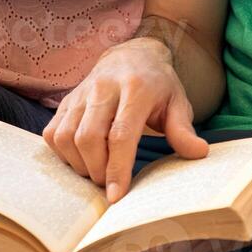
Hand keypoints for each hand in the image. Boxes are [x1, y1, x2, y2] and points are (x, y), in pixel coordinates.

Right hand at [42, 37, 208, 203]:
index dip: (117, 168)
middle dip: (96, 170)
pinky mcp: (66, 101)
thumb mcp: (178, 103)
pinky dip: (63, 154)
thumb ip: (183, 130)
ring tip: (97, 172)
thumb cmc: (158, 86)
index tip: (117, 196)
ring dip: (78, 164)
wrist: (132, 55)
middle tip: (109, 185)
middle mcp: (103, 88)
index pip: (121, 134)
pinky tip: (81, 159)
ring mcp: (80, 93)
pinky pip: (52, 132)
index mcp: (135, 88)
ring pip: (66, 136)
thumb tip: (198, 153)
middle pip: (88, 137)